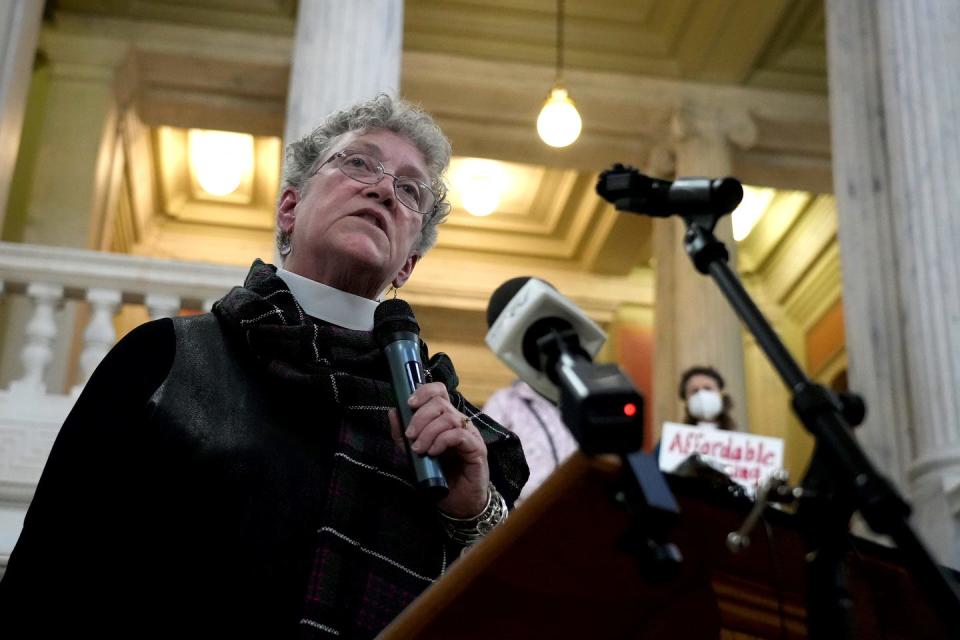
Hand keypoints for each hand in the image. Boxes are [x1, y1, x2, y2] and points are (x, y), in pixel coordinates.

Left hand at [388, 382, 488, 517]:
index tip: (409, 404)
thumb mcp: (413, 454)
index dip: (424, 392)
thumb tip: (393, 412)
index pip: (439, 392)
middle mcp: (459, 423)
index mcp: (445, 419)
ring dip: (429, 432)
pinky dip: (442, 441)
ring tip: (420, 449)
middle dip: (420, 417)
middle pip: (441, 402)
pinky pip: (459, 434)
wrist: (457, 504)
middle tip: (410, 436)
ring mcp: (470, 434)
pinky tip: (433, 452)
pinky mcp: (477, 449)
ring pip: (449, 417)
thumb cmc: (438, 476)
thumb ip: (402, 434)